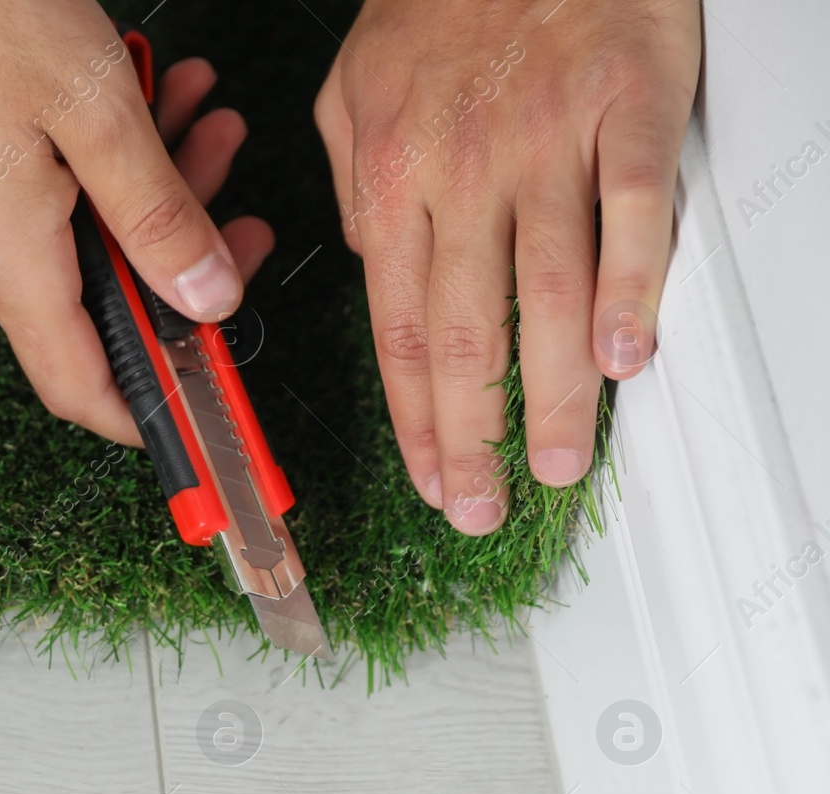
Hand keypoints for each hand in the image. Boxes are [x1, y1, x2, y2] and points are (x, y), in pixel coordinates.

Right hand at [0, 0, 272, 445]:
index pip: (82, 389)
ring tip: (207, 119)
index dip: (152, 412)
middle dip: (183, 264)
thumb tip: (210, 297)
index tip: (213, 409)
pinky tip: (155, 101)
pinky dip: (115, 163)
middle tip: (242, 218)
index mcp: (9, 262)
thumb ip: (159, 215)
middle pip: (105, 309)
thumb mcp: (97, 112)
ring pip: (91, 242)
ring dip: (159, 190)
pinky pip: (60, 201)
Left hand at [314, 0, 699, 532]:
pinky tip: (630, 357)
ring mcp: (546, 140)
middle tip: (481, 506)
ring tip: (559, 463)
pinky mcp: (627, 105)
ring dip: (556, 394)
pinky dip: (635, 287)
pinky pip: (635, 210)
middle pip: (467, 333)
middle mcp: (463, 169)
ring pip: (549, 291)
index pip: (398, 332)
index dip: (412, 420)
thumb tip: (376, 274)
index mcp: (392, 176)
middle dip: (471, 437)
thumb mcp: (352, 95)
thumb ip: (357, 191)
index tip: (426, 479)